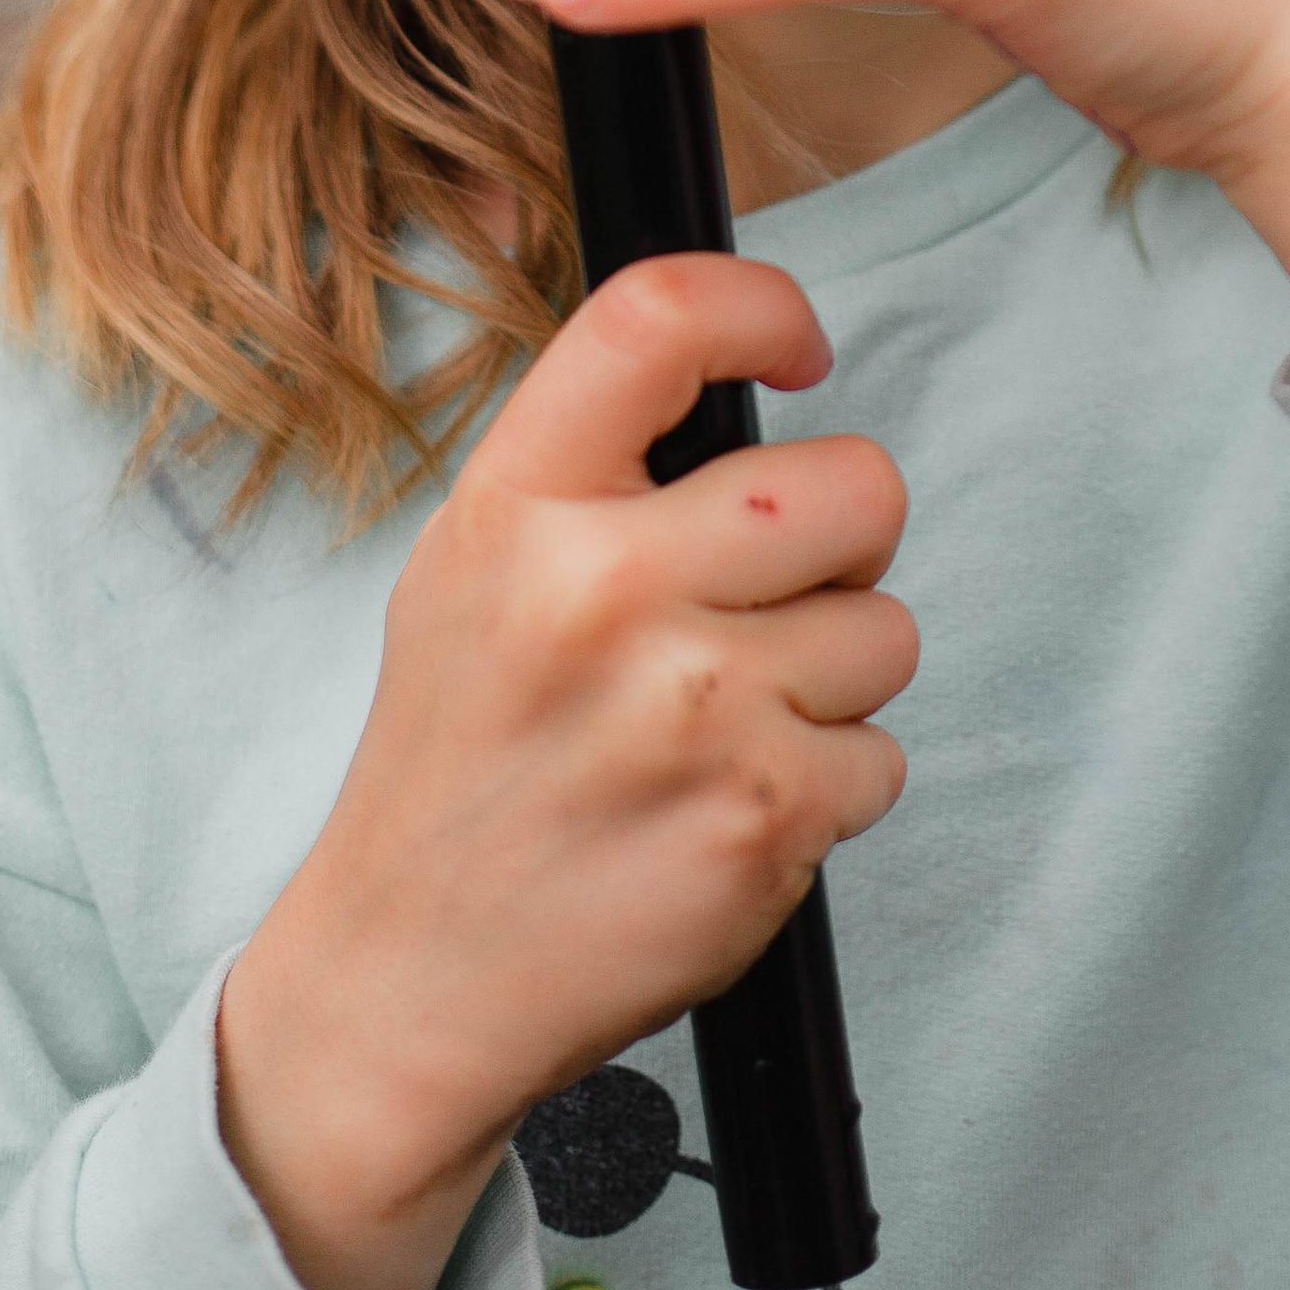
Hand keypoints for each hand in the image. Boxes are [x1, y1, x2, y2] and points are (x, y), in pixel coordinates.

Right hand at [215, 254, 912, 1289]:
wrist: (404, 981)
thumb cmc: (458, 759)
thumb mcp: (470, 568)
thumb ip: (594, 471)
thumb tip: (743, 378)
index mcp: (520, 505)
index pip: (659, 319)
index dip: (760, 308)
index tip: (796, 351)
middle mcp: (604, 589)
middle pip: (855, 484)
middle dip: (844, 541)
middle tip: (772, 596)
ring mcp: (693, 706)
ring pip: (886, 630)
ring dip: (833, 680)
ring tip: (721, 725)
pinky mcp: (762, 817)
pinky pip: (880, 756)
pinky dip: (827, 788)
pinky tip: (726, 807)